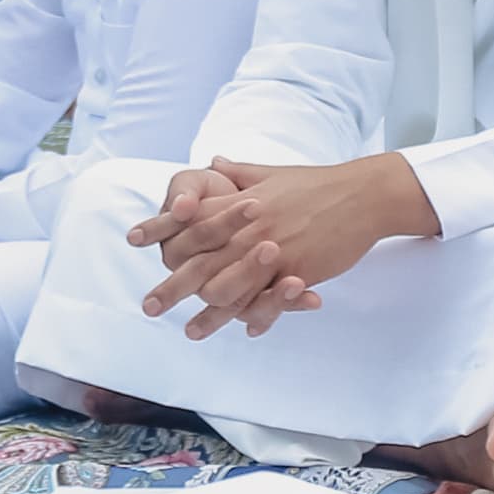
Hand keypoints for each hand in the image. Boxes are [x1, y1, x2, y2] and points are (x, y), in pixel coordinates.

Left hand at [139, 155, 434, 337]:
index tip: (131, 238)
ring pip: (231, 288)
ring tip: (190, 332)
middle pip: (201, 261)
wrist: (362, 194)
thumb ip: (239, 174)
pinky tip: (248, 331)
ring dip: (210, 315)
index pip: (191, 219)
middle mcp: (250, 228)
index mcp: (241, 203)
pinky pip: (270, 299)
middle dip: (172, 287)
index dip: (160, 228)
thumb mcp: (272, 173)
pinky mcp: (298, 269)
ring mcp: (274, 250)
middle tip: (148, 307)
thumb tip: (213, 161)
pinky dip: (258, 318)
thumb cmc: (317, 182)